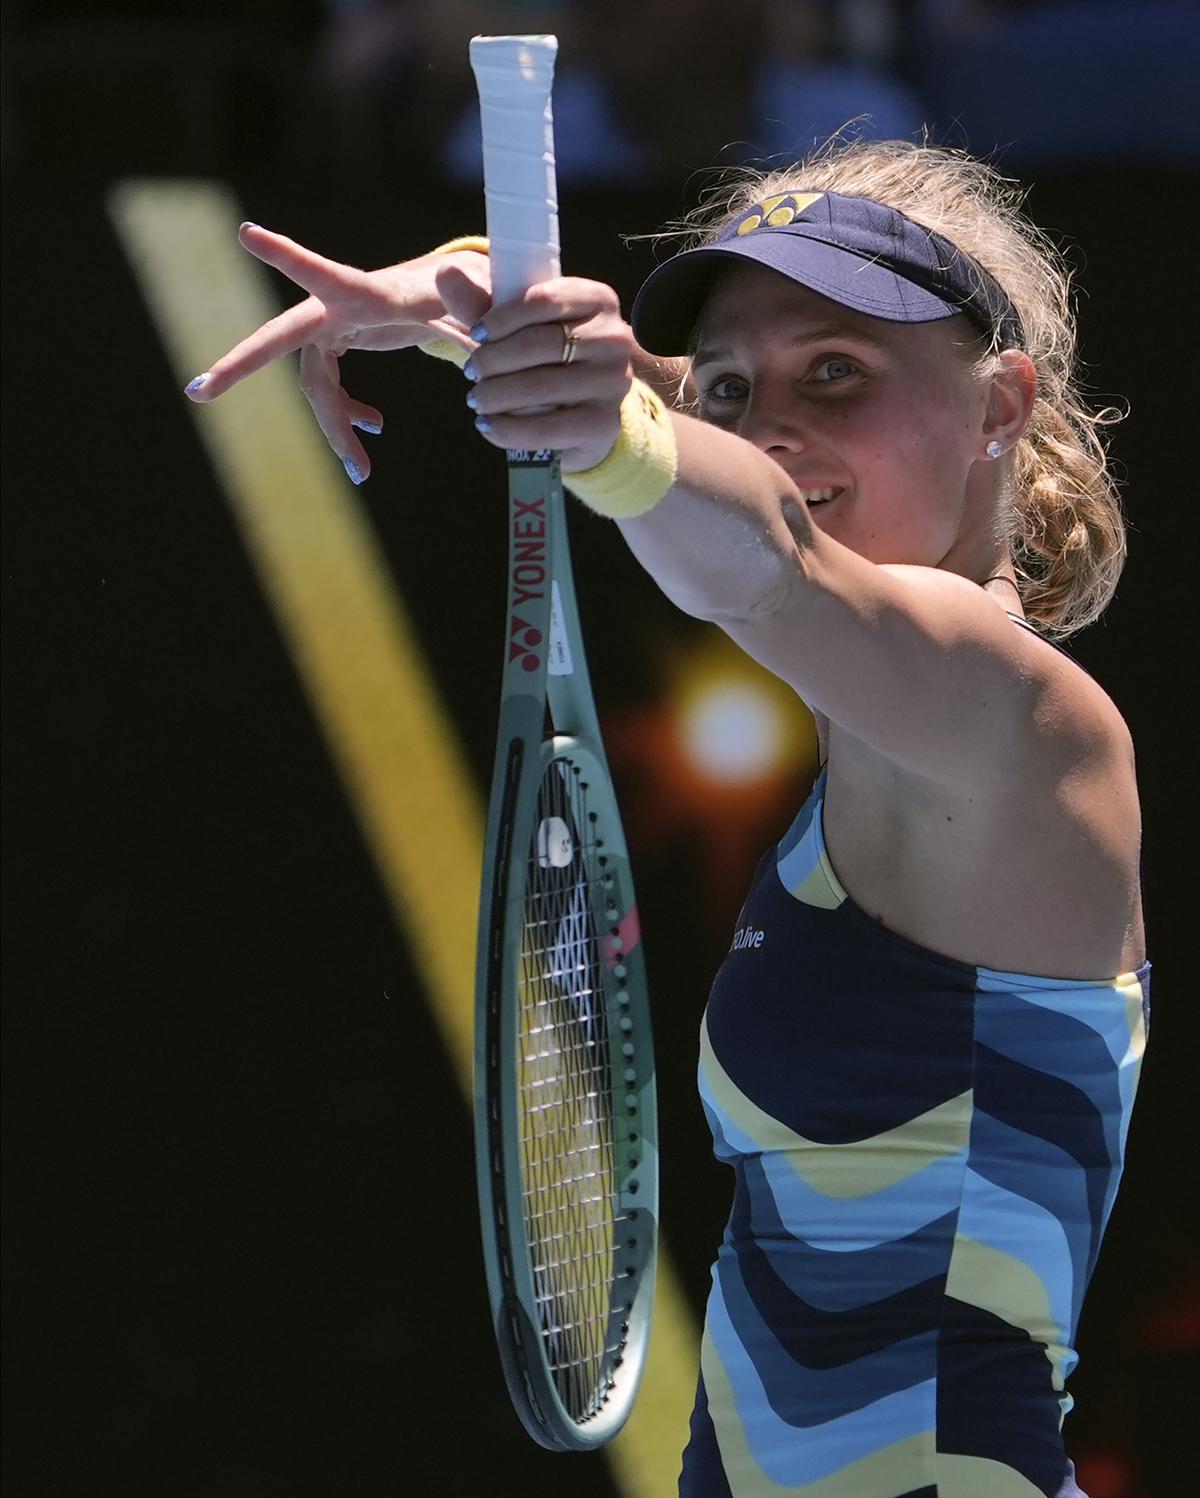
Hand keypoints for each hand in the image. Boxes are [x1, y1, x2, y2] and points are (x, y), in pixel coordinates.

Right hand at [183, 224, 490, 481]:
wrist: (453, 299)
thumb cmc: (462, 296)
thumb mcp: (472, 298)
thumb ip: (467, 294)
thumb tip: (458, 272)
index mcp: (364, 292)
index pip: (321, 272)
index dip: (286, 256)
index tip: (247, 232)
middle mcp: (336, 308)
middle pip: (281, 340)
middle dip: (240, 365)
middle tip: (198, 391)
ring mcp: (331, 328)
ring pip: (315, 387)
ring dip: (334, 430)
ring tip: (361, 473)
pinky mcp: (335, 345)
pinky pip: (328, 390)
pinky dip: (346, 417)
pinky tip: (373, 431)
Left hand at [448, 273, 634, 474]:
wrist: (580, 410)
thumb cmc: (545, 356)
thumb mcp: (517, 325)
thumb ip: (480, 302)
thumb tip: (446, 272)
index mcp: (598, 300)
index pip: (543, 300)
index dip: (501, 317)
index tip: (475, 332)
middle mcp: (615, 338)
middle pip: (540, 344)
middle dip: (494, 359)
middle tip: (470, 372)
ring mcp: (615, 383)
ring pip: (541, 387)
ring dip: (496, 395)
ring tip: (476, 399)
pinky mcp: (605, 424)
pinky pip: (548, 428)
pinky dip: (509, 429)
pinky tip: (487, 425)